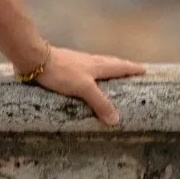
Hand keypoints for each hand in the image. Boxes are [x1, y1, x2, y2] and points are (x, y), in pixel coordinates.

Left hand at [29, 47, 145, 126]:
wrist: (35, 59)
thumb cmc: (61, 71)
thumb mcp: (84, 88)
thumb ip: (100, 102)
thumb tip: (116, 119)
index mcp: (97, 65)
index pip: (120, 66)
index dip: (132, 69)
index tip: (144, 70)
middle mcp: (89, 62)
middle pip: (110, 63)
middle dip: (122, 68)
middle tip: (131, 71)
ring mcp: (76, 64)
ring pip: (96, 66)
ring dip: (106, 71)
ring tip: (110, 78)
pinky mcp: (64, 68)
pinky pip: (84, 72)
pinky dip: (91, 77)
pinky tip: (84, 82)